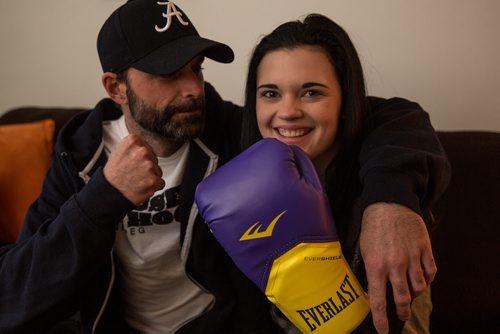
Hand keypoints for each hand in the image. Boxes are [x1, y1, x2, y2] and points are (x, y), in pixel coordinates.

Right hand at [103, 134, 164, 204]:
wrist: (110, 191)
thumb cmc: (113, 174)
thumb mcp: (119, 151)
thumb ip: (133, 146)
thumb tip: (143, 145)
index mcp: (133, 141)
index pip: (147, 146)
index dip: (142, 156)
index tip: (135, 161)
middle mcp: (142, 151)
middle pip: (154, 158)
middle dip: (147, 166)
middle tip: (135, 171)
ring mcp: (148, 166)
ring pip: (158, 170)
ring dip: (150, 176)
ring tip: (137, 179)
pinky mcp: (153, 179)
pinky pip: (161, 182)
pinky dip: (154, 186)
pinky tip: (142, 186)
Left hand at [360, 202, 435, 333]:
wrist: (389, 203)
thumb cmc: (373, 227)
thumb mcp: (363, 249)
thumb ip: (370, 270)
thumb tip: (373, 291)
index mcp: (375, 265)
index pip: (379, 300)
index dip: (381, 320)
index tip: (383, 331)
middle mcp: (395, 264)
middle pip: (403, 298)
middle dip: (402, 311)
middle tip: (401, 314)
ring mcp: (412, 256)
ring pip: (419, 287)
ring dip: (415, 295)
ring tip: (410, 294)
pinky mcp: (424, 249)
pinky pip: (430, 272)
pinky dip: (427, 280)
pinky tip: (421, 279)